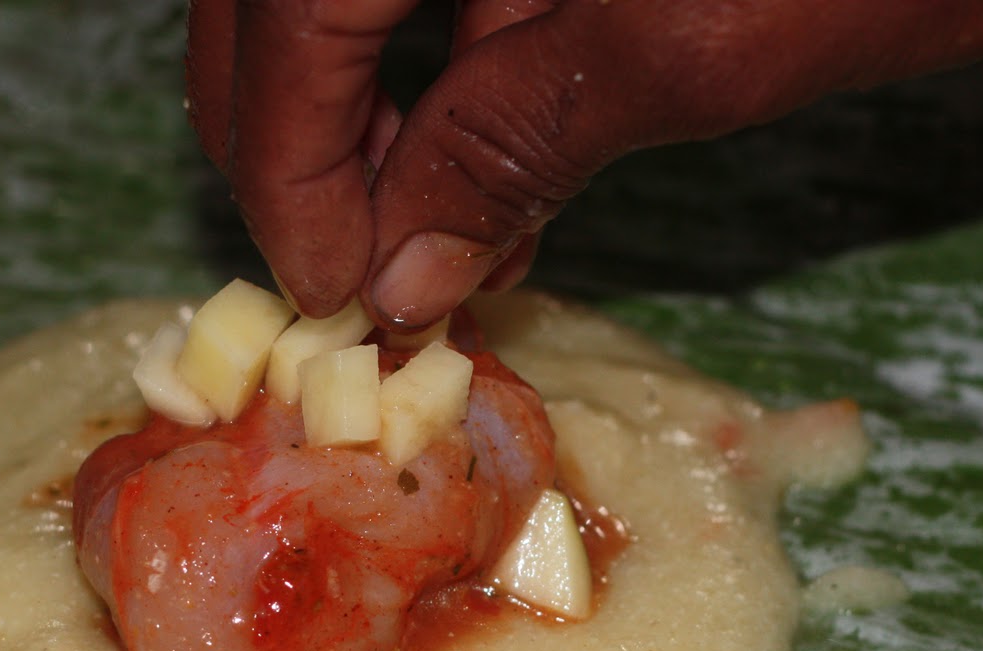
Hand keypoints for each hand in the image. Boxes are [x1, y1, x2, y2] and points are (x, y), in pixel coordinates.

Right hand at [186, 0, 982, 327]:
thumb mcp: (694, 43)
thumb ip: (513, 141)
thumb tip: (396, 268)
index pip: (296, 11)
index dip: (288, 160)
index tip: (331, 291)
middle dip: (296, 138)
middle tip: (345, 272)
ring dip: (358, 114)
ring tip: (406, 239)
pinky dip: (436, 78)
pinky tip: (471, 173)